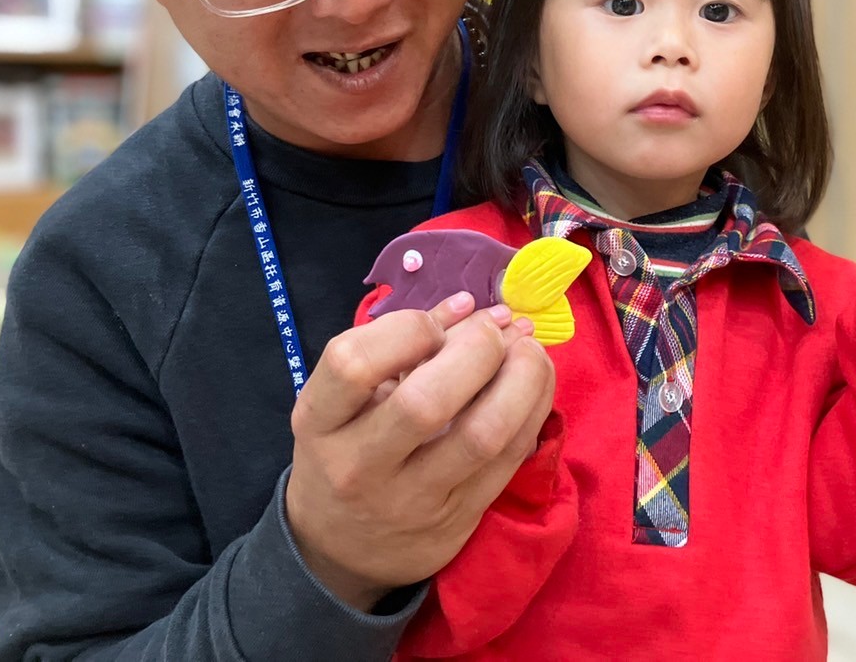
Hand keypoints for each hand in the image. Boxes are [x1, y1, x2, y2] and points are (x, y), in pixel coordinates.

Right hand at [285, 292, 554, 610]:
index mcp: (320, 423)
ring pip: (483, 434)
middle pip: (426, 402)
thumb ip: (402, 344)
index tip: (432, 326)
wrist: (340, 551)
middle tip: (496, 329)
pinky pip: (510, 458)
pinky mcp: (459, 519)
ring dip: (522, 379)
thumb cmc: (345, 451)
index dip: (405, 329)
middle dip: (478, 349)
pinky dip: (533, 409)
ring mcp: (413, 501)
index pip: (352, 365)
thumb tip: (471, 305)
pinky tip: (535, 383)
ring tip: (529, 350)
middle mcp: (359, 466)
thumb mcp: (347, 400)